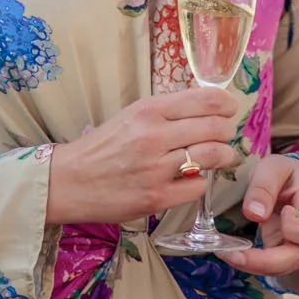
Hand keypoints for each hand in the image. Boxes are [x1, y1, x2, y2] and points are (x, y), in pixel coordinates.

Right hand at [43, 88, 244, 227]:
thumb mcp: (131, 116)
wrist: (68, 181)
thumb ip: (166, 112)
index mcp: (148, 111)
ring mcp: (157, 169)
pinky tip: (191, 179)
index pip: (206, 100)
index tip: (230, 109)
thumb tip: (207, 109)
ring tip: (220, 157)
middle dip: (227, 132)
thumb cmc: (102, 147)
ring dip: (223, 156)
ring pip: (214, 156)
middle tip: (224, 136)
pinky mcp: (157, 197)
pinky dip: (200, 182)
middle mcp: (155, 137)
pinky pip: (198, 186)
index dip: (226, 104)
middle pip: (216, 128)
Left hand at [218, 155, 298, 280]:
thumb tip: (255, 214)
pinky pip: (268, 265)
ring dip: (254, 265)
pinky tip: (229, 253)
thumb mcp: (273, 168)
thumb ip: (264, 187)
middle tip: (235, 254)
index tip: (282, 210)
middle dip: (266, 261)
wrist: (282, 182)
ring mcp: (295, 246)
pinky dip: (249, 263)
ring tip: (226, 253)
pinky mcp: (279, 252)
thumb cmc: (283, 173)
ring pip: (281, 267)